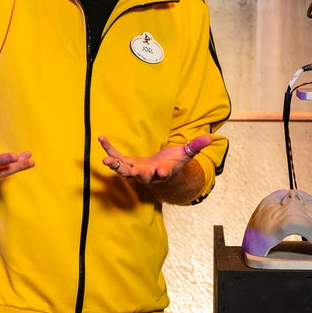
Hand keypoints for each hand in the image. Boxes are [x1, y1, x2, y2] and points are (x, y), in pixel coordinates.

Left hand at [98, 134, 212, 183]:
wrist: (161, 174)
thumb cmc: (174, 163)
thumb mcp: (186, 154)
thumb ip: (195, 146)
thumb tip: (210, 137)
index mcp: (163, 172)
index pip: (164, 174)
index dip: (162, 173)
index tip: (161, 171)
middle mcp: (148, 175)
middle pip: (140, 175)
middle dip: (134, 173)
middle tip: (128, 171)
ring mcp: (136, 171)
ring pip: (124, 169)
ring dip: (115, 164)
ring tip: (106, 159)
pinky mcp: (128, 164)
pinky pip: (117, 157)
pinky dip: (109, 150)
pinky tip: (101, 139)